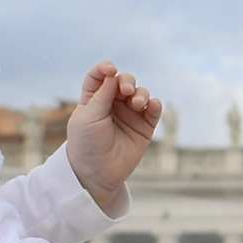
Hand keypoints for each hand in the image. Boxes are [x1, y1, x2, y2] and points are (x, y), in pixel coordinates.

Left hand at [66, 62, 161, 213]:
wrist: (97, 173)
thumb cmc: (86, 144)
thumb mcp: (89, 116)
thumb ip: (102, 94)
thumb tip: (114, 74)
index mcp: (93, 99)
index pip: (100, 76)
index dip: (105, 69)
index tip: (111, 69)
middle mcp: (112, 104)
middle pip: (123, 82)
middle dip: (127, 81)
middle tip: (126, 90)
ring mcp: (129, 115)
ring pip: (141, 94)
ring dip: (141, 94)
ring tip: (137, 104)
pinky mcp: (144, 127)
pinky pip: (154, 110)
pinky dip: (156, 105)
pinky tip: (153, 106)